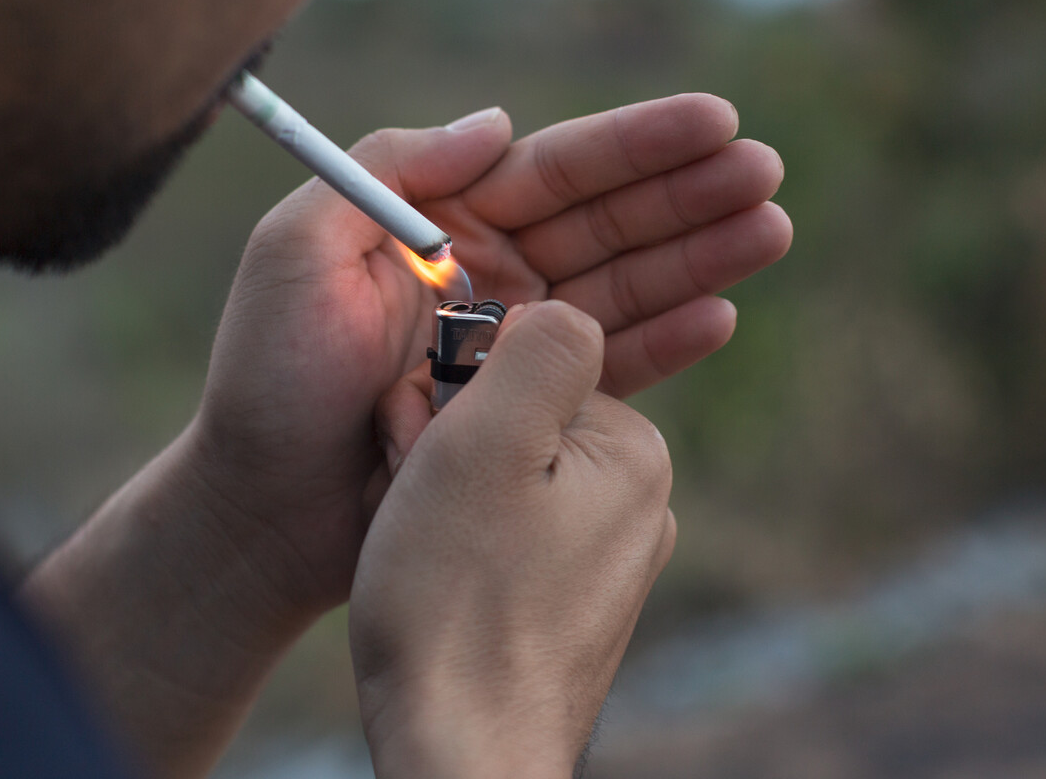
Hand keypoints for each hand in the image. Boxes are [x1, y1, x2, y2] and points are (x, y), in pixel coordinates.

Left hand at [24, 97, 786, 775]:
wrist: (263, 512)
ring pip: (623, 288)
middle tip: (765, 172)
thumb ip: (390, 173)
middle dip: (685, 194)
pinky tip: (720, 315)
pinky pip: (611, 371)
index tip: (714, 121)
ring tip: (771, 231)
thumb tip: (500, 123)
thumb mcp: (297, 252)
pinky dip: (665, 344)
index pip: (553, 169)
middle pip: (605, 222)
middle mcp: (486, 276)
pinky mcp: (530, 412)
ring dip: (697, 259)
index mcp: (437, 223)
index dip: (635, 144)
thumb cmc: (267, 380)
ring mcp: (513, 346)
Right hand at [352, 301, 675, 778]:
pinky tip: (436, 576)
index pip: (522, 364)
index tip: (418, 439)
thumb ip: (537, 348)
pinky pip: (503, 533)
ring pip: (499, 475)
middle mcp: (634, 500)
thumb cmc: (458, 598)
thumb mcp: (486, 443)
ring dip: (441, 486)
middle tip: (411, 493)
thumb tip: (554, 310)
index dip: (449, 392)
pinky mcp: (569, 601)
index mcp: (629, 449)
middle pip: (511, 416)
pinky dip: (458, 537)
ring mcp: (604, 557)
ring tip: (418, 542)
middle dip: (444, 438)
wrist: (458, 753)